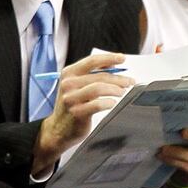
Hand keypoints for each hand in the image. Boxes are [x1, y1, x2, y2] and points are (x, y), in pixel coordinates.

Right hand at [32, 53, 133, 174]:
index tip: (122, 58)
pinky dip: (109, 102)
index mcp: (69, 73)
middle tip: (130, 81)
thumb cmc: (72, 104)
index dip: (109, 58)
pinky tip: (112, 103)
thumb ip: (92, 74)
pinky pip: (97, 104)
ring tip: (122, 92)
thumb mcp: (77, 85)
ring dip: (115, 89)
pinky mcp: (76, 112)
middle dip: (118, 78)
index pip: (92, 61)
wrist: (58, 129)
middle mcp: (68, 84)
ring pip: (99, 88)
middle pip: (99, 76)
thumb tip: (113, 64)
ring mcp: (71, 98)